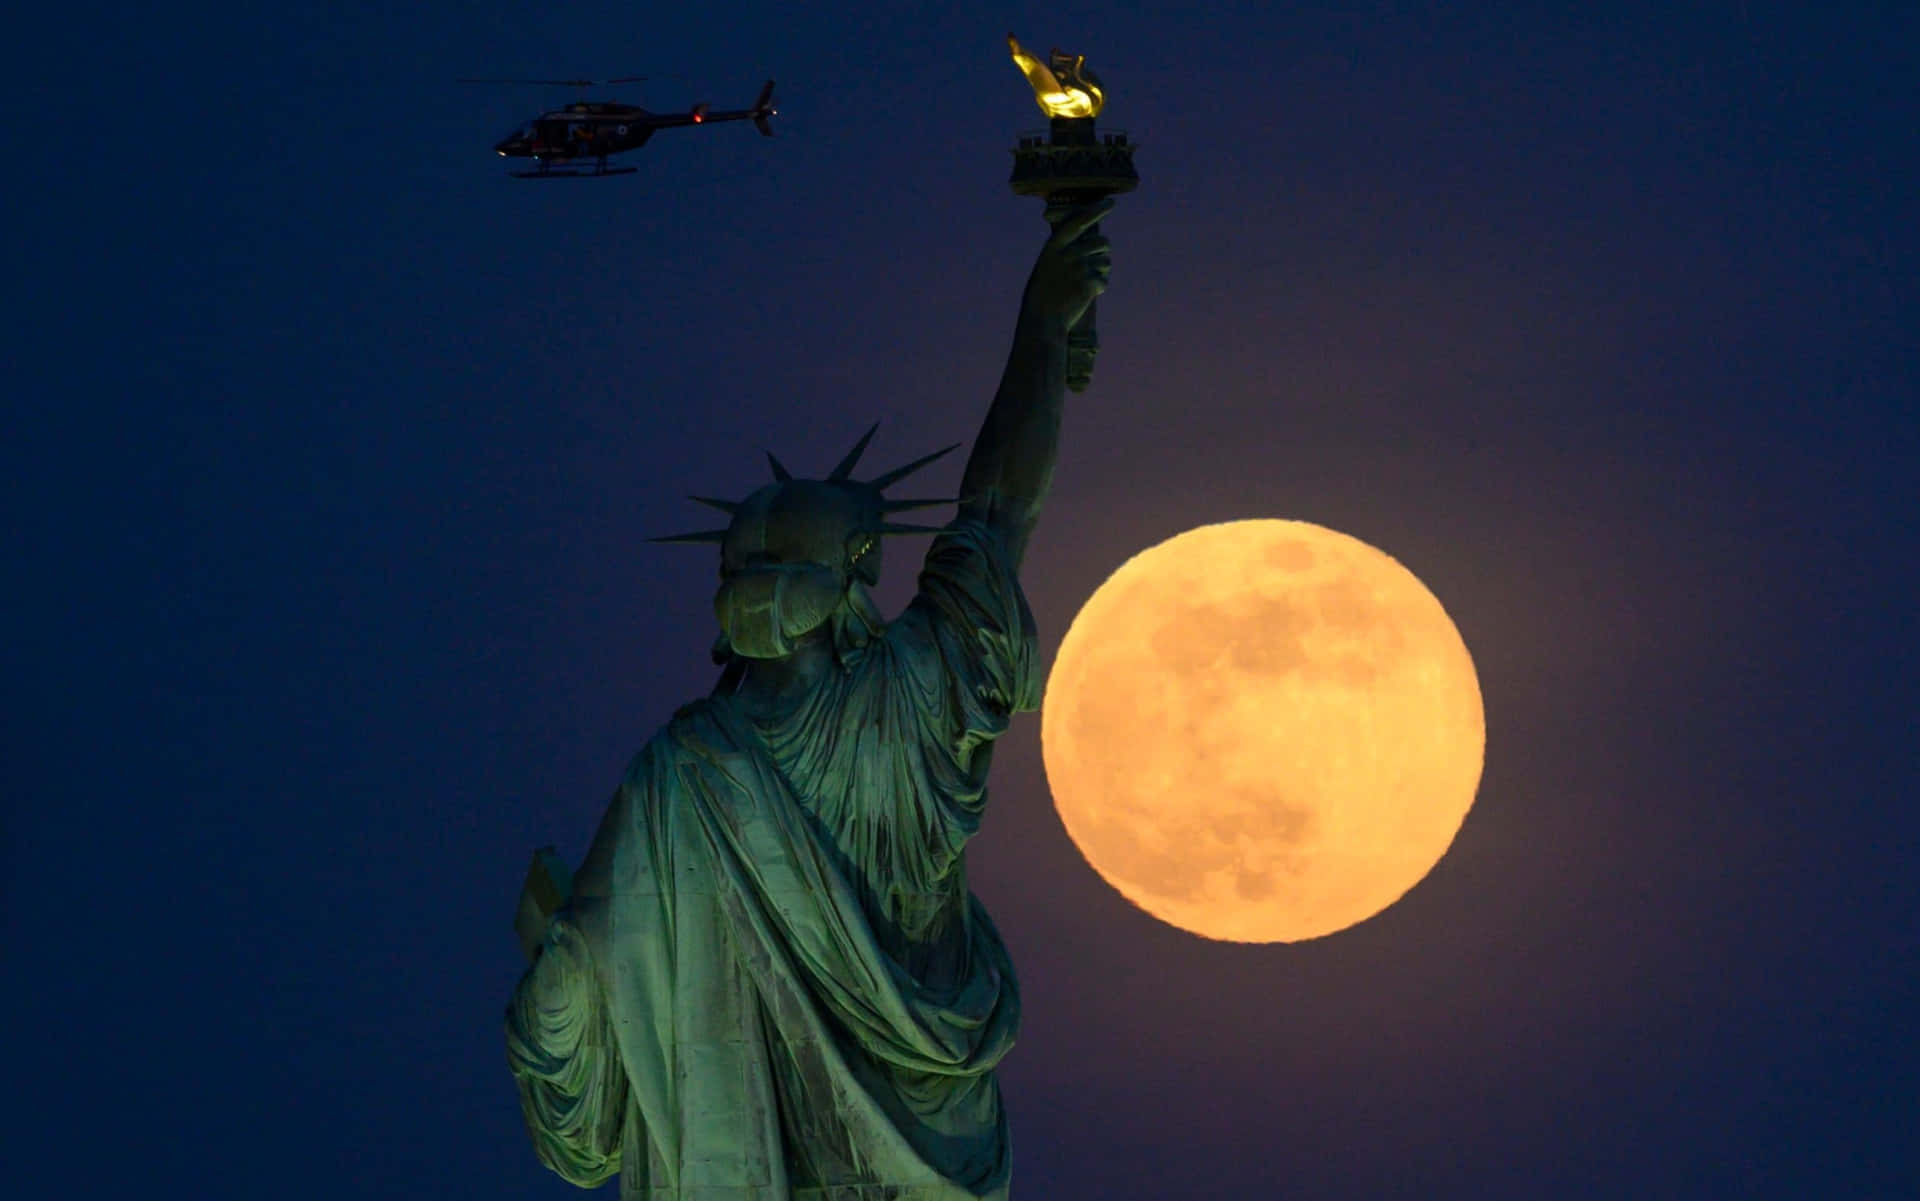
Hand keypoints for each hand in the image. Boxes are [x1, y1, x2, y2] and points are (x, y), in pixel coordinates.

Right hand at [1021, 198, 1114, 333]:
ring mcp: (1079, 268)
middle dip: (1104, 250)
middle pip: (1102, 241)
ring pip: (1106, 261)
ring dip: (1102, 271)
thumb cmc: (1043, 296)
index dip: (1096, 209)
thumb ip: (1065, 253)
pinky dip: (1099, 289)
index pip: (1079, 220)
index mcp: (1054, 246)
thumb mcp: (1046, 268)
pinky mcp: (1089, 284)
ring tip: (1086, 284)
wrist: (1042, 321)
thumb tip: (1089, 243)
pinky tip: (1085, 296)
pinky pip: (1104, 281)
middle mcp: (1068, 253)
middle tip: (1097, 263)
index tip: (1110, 202)